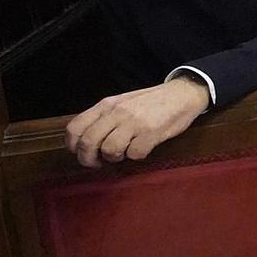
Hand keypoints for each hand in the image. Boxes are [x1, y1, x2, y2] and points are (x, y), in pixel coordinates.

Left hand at [64, 77, 209, 167]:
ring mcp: (134, 122)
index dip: (73, 146)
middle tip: (97, 164)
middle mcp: (117, 113)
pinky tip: (142, 149)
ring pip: (109, 150)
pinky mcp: (151, 132)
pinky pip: (134, 154)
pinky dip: (136, 156)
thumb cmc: (152, 101)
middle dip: (89, 159)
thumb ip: (104, 117)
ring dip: (114, 158)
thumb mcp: (122, 103)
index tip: (81, 153)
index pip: (75, 128)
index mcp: (106, 105)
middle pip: (88, 142)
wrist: (183, 93)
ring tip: (123, 154)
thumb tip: (86, 140)